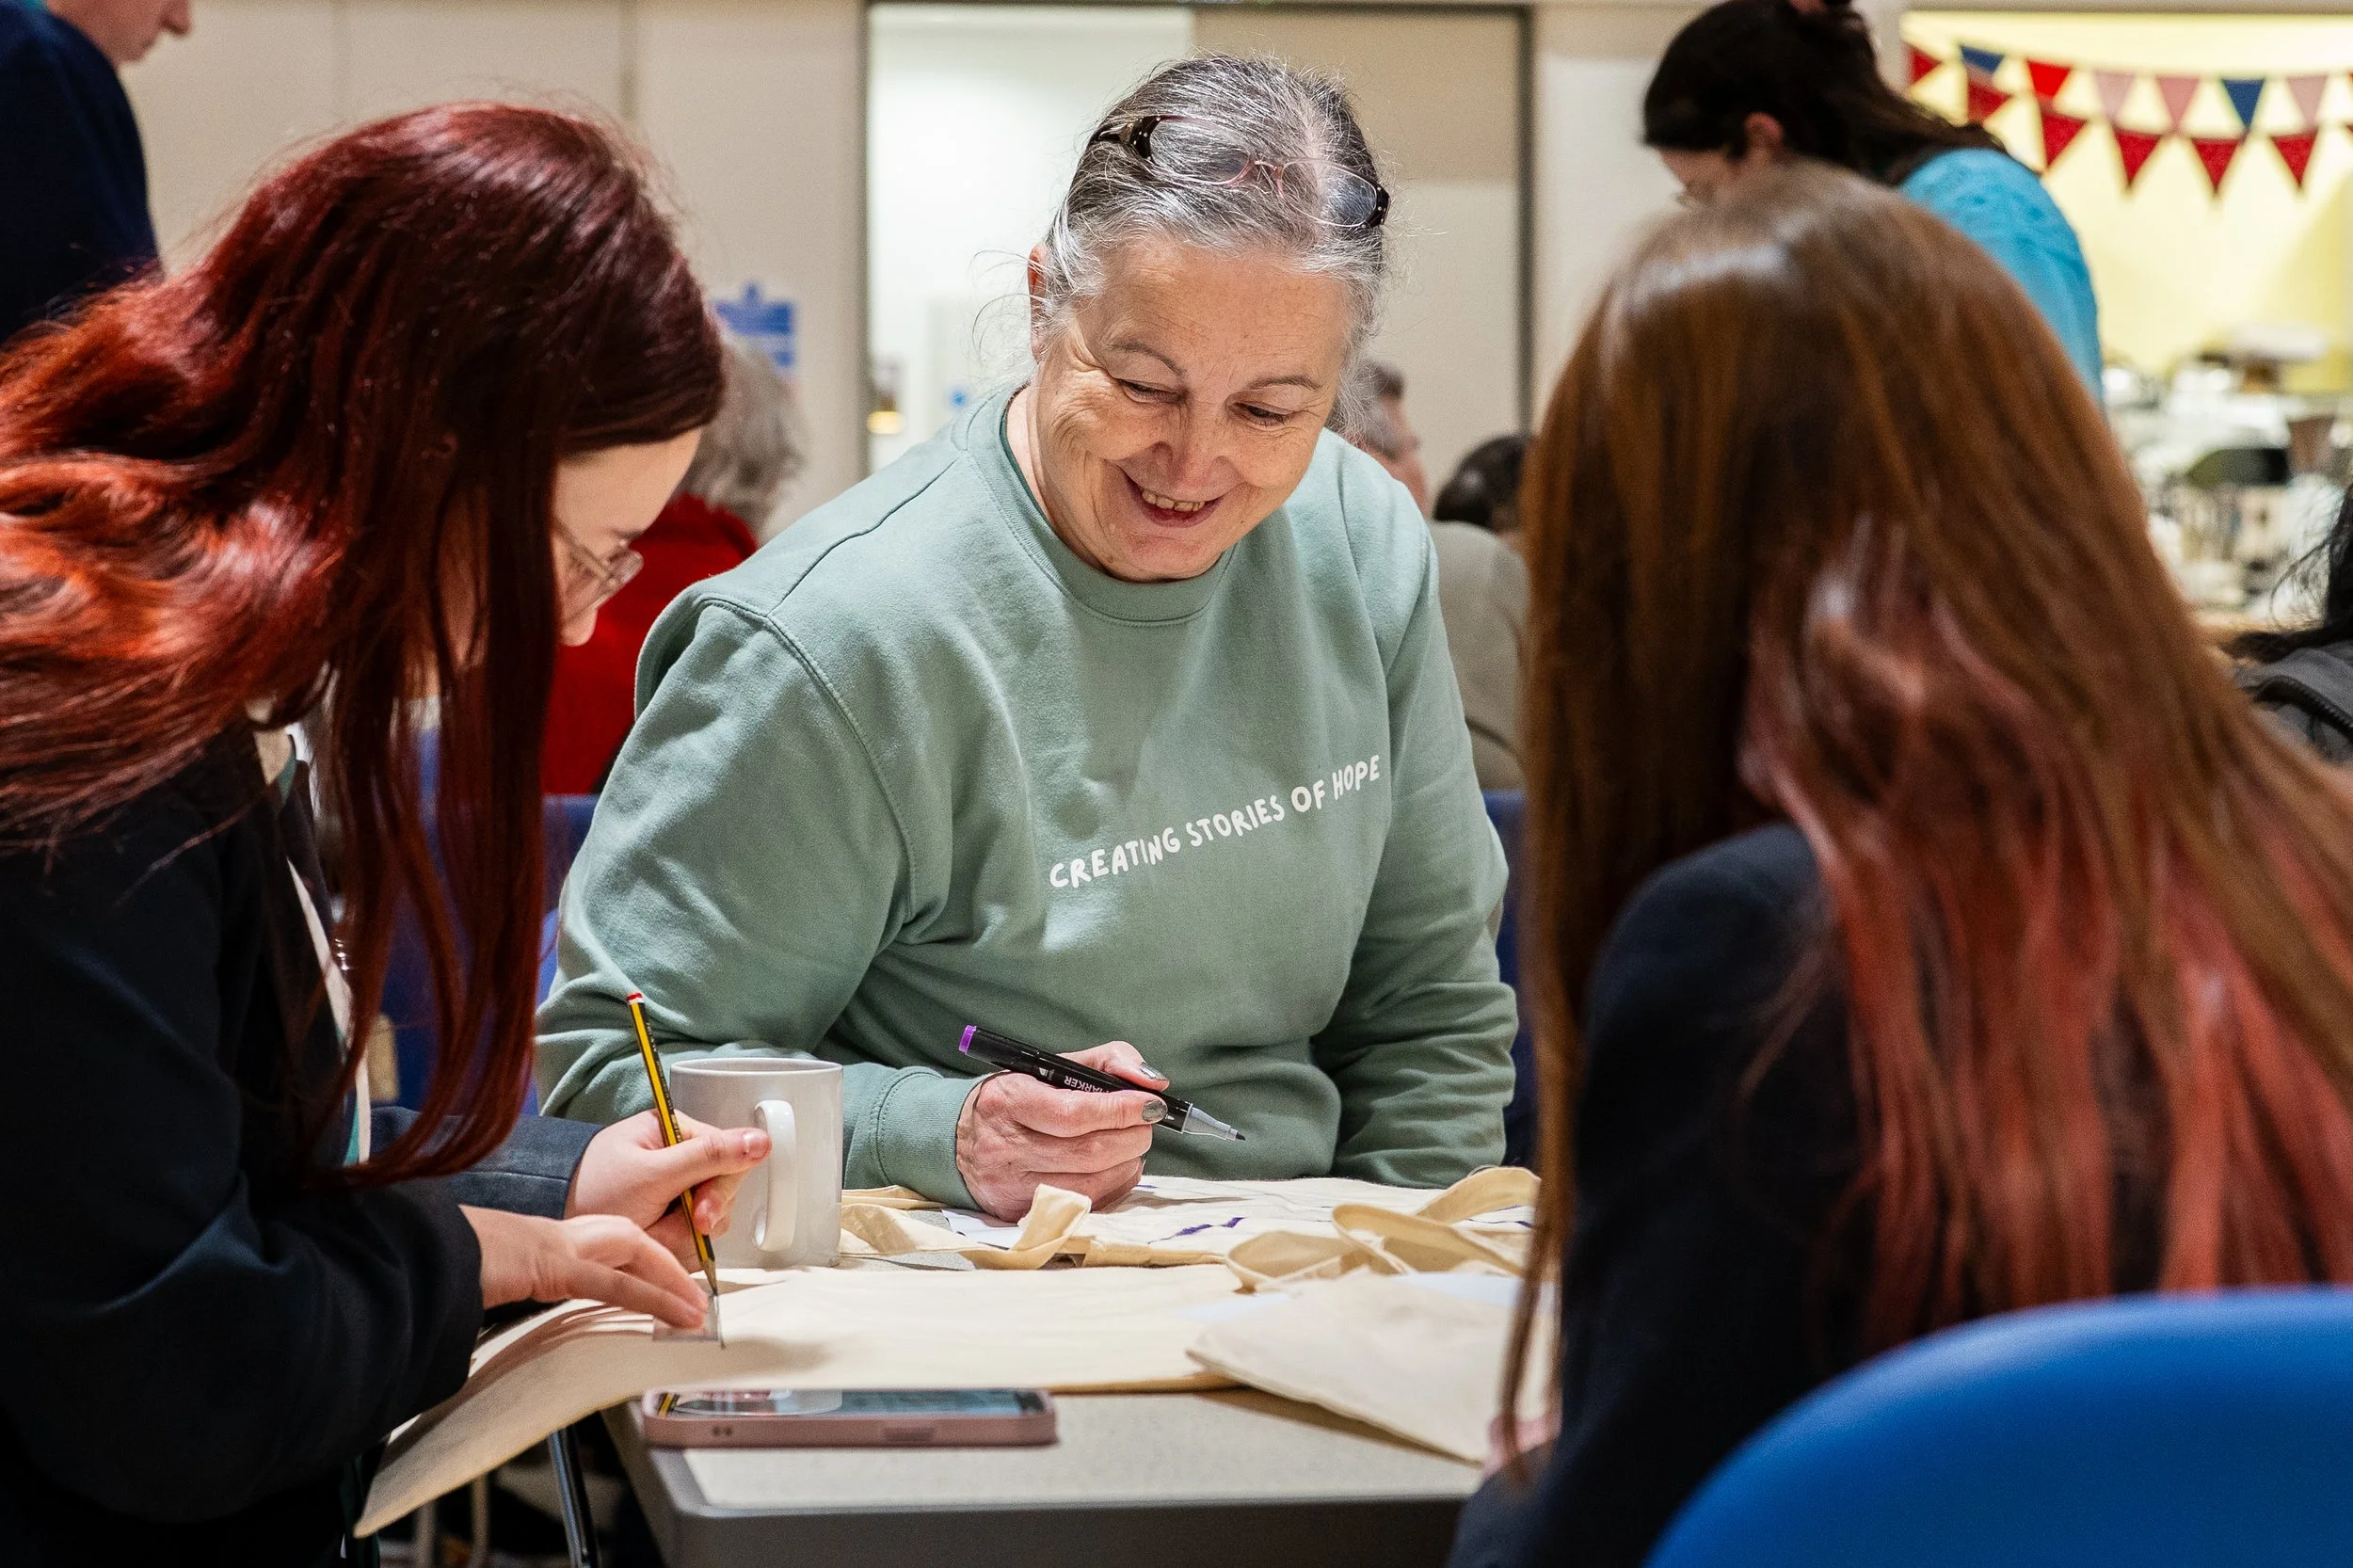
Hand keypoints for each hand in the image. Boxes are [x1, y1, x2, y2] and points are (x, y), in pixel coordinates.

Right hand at [464, 1206, 710, 1329]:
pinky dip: (657, 1301)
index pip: (646, 1249)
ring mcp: (587, 1249)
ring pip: (646, 1268)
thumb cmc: (508, 1258)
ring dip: (676, 1291)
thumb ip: (588, 1272)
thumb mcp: (560, 1264)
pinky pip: (625, 1288)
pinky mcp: (574, 1271)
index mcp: (597, 1229)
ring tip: (699, 1314)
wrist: (474, 1253)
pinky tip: (680, 1315)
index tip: (690, 1295)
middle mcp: (599, 1232)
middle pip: (654, 1253)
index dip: (671, 1271)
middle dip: (681, 1278)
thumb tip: (611, 1287)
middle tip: (703, 1305)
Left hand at [567, 1111, 768, 1265]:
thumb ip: (708, 1157)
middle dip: (693, 1220)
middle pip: (721, 1191)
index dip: (718, 1192)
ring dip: (682, 1238)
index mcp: (677, 1131)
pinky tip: (652, 1245)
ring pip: (710, 1220)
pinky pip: (694, 1237)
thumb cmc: (594, 1192)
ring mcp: (677, 1188)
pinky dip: (674, 1248)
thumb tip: (762, 1140)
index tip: (698, 1216)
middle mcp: (681, 1156)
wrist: (558, 1236)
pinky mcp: (670, 1217)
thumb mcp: (653, 1175)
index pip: (729, 1157)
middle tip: (667, 1231)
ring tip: (649, 1236)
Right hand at [954, 1041, 1168, 1220]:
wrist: (958, 1140)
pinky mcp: (1021, 1214)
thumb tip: (1153, 1083)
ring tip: (1131, 1142)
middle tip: (1147, 1122)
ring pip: (1091, 1184)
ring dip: (1127, 1162)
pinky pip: (1085, 1206)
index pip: (1073, 1114)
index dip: (1119, 1110)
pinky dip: (1113, 1185)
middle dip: (1132, 1136)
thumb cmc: (1017, 1098)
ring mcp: (1012, 1187)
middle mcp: (1005, 1148)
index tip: (1151, 1103)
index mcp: (1008, 1102)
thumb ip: (1107, 1062)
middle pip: (1088, 1152)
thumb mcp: (1052, 1067)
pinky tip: (1116, 1166)